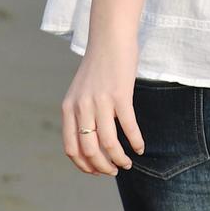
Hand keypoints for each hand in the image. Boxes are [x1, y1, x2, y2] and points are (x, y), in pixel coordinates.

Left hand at [60, 48, 143, 174]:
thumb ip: (80, 114)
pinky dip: (136, 142)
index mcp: (68, 108)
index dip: (84, 165)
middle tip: (114, 171)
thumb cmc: (98, 67)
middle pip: (89, 150)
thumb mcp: (80, 92)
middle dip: (102, 167)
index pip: (71, 148)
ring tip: (127, 163)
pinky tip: (140, 148)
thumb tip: (91, 144)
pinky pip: (129, 127)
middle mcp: (81, 107)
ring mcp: (100, 101)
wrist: (109, 39)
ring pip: (108, 143)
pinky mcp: (120, 95)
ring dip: (119, 159)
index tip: (97, 171)